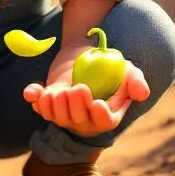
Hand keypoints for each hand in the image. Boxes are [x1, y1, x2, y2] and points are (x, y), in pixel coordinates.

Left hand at [23, 56, 149, 137]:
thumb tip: (141, 93)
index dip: (100, 116)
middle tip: (77, 88)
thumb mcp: (127, 71)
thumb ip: (135, 82)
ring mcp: (64, 112)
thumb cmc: (110, 66)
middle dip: (74, 107)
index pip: (104, 122)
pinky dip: (34, 98)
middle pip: (77, 121)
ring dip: (53, 106)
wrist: (86, 54)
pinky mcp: (49, 102)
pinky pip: (39, 106)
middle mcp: (84, 118)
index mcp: (106, 114)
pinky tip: (33, 91)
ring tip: (57, 92)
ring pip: (56, 117)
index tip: (96, 103)